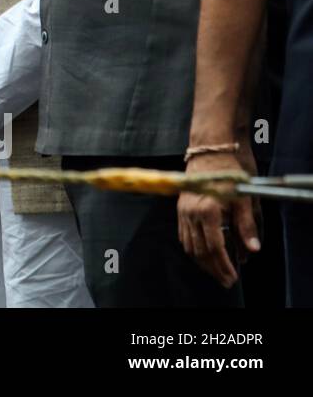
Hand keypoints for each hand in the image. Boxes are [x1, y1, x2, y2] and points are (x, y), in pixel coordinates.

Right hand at [178, 147, 260, 288]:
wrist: (209, 152)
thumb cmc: (229, 173)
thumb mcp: (244, 199)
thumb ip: (247, 226)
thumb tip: (252, 249)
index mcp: (208, 211)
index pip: (215, 247)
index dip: (224, 265)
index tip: (233, 277)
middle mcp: (191, 213)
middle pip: (200, 250)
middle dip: (213, 268)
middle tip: (226, 280)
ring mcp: (183, 211)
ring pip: (189, 245)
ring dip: (202, 262)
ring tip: (215, 271)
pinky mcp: (180, 208)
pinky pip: (183, 235)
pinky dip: (192, 249)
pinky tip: (202, 254)